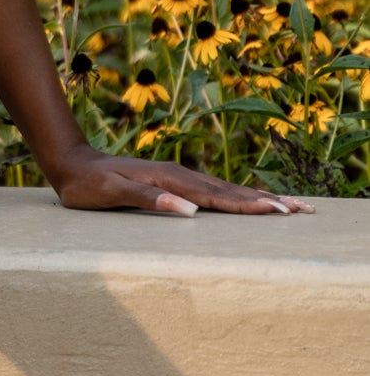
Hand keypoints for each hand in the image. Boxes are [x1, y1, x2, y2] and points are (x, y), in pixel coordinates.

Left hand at [49, 146, 313, 218]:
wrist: (71, 163)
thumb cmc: (87, 185)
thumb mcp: (110, 194)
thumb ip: (147, 200)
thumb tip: (188, 210)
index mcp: (171, 180)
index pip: (218, 197)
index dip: (249, 206)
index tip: (280, 212)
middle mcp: (180, 176)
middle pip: (231, 191)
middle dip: (268, 201)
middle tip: (304, 210)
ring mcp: (178, 177)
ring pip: (226, 190)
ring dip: (258, 198)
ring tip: (290, 206)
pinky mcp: (174, 183)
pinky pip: (213, 192)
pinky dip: (237, 197)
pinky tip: (249, 203)